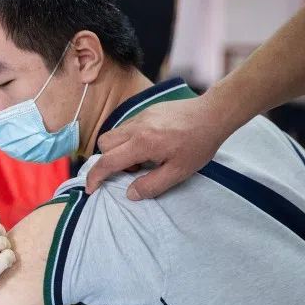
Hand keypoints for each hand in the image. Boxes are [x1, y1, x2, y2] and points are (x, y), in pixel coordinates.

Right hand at [85, 95, 230, 199]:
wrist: (213, 114)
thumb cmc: (199, 144)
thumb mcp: (179, 172)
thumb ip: (152, 185)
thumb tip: (130, 193)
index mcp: (142, 144)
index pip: (107, 162)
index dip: (95, 177)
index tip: (91, 188)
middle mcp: (136, 128)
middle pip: (104, 145)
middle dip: (108, 160)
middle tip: (132, 170)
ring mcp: (140, 116)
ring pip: (113, 134)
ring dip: (118, 150)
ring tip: (142, 158)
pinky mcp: (146, 111)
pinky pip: (125, 127)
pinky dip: (128, 140)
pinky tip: (149, 145)